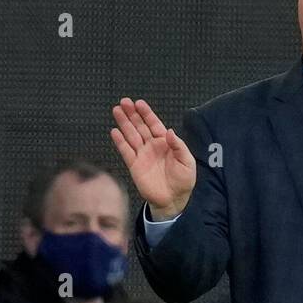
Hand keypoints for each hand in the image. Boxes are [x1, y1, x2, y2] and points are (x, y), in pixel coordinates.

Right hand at [110, 98, 196, 219]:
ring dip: (124, 123)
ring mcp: (142, 155)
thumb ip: (179, 146)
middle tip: (124, 102)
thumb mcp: (187, 161)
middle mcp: (152, 146)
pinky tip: (115, 131)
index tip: (139, 103)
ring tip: (116, 110)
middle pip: (140, 126)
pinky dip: (120, 142)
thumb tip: (170, 131)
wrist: (173, 199)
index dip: (146, 113)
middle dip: (132, 114)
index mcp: (165, 143)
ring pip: (131, 135)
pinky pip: (126, 151)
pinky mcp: (134, 166)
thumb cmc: (183, 180)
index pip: (154, 124)